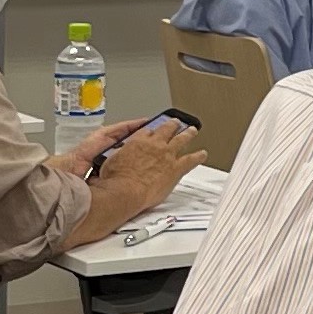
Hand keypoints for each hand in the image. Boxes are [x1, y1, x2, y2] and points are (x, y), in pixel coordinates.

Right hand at [67, 117, 206, 239]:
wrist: (124, 192)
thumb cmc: (114, 180)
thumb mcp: (109, 162)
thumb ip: (116, 157)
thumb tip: (112, 159)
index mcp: (137, 141)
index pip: (147, 130)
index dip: (151, 129)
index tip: (153, 129)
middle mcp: (153, 144)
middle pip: (166, 129)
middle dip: (171, 124)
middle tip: (175, 122)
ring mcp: (166, 155)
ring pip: (181, 139)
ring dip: (188, 133)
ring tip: (192, 130)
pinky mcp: (176, 168)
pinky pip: (191, 160)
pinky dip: (198, 156)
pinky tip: (202, 154)